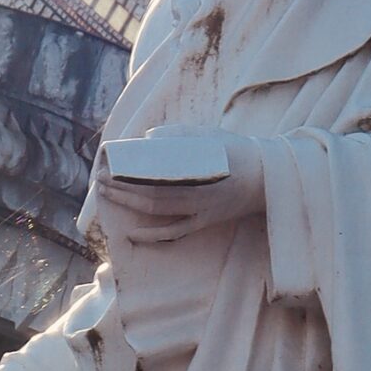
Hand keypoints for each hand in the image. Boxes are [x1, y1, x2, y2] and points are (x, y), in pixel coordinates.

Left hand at [95, 136, 266, 248]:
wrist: (270, 177)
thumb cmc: (238, 152)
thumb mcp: (210, 137)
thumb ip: (178, 135)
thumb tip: (147, 139)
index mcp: (198, 170)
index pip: (154, 175)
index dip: (128, 174)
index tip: (109, 167)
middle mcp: (198, 194)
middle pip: (151, 195)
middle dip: (122, 189)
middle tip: (100, 181)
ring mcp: (201, 211)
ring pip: (159, 212)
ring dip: (131, 205)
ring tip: (109, 195)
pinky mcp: (206, 222)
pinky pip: (176, 232)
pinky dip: (154, 235)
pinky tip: (133, 233)